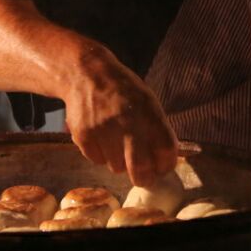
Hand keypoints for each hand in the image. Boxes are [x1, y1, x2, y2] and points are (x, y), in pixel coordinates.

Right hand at [63, 45, 177, 187]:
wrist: (86, 73)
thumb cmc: (121, 89)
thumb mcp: (146, 100)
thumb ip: (155, 127)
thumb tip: (162, 161)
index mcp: (148, 110)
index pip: (166, 149)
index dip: (166, 164)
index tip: (162, 167)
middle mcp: (127, 121)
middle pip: (140, 169)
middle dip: (143, 177)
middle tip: (142, 175)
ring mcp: (104, 130)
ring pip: (117, 167)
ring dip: (119, 161)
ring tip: (115, 141)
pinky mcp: (84, 135)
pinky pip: (97, 160)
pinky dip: (100, 154)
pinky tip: (99, 135)